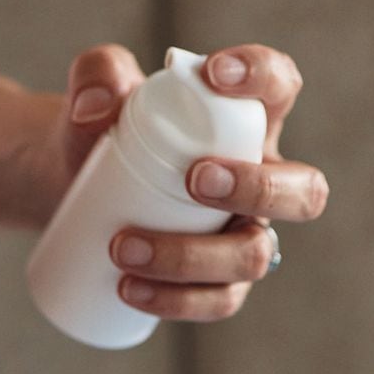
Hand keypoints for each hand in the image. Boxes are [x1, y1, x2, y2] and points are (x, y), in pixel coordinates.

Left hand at [49, 43, 329, 321]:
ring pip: (255, 255)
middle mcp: (261, 178)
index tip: (212, 73)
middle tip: (195, 179)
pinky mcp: (217, 281)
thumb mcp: (93, 89)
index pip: (280, 86)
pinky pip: (219, 300)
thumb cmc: (99, 128)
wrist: (69, 183)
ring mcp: (243, 235)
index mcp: (245, 119)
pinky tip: (129, 288)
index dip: (264, 75)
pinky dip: (176, 300)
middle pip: (304, 191)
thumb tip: (96, 108)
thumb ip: (95, 73)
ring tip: (122, 246)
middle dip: (259, 187)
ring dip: (193, 255)